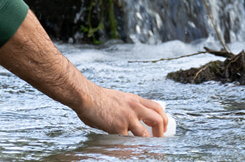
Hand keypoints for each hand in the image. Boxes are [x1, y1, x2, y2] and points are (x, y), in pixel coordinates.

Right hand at [0, 10, 167, 136]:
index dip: (164, 118)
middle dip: (162, 131)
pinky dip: (132, 147)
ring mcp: (128, 117)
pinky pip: (130, 141)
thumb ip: (120, 106)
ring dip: (150, 143)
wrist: (81, 94)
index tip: (163, 127)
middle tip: (159, 140)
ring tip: (148, 150)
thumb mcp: (112, 97)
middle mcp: (134, 107)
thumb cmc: (90, 96)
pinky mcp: (119, 127)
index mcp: (133, 99)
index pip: (157, 107)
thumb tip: (117, 117)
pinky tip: (128, 150)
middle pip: (159, 119)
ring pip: (147, 133)